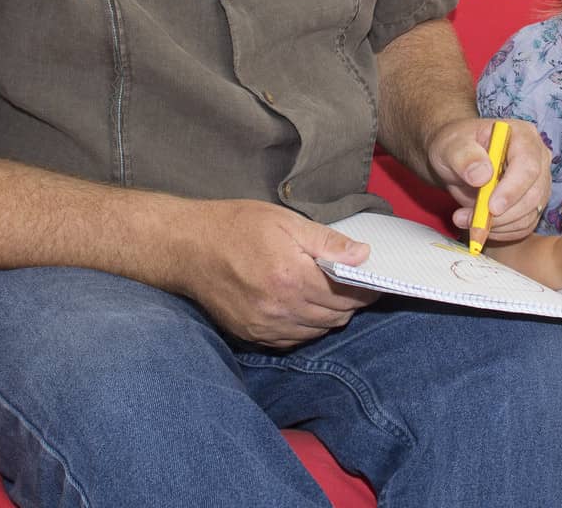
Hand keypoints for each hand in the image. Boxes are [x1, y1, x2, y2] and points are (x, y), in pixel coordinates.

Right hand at [173, 200, 377, 347]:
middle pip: (335, 316)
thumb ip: (327, 242)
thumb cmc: (236, 226)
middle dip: (351, 302)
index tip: (373, 281)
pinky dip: (306, 327)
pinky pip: (293, 340)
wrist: (188, 247)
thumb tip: (363, 255)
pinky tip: (304, 307)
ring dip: (330, 316)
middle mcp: (280, 308)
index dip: (366, 289)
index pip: (347, 294)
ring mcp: (264, 326)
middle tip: (354, 284)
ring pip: (317, 331)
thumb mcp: (286, 221)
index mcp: (292, 277)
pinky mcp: (252, 334)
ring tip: (329, 294)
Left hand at [427, 118, 549, 242]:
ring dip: (497, 226)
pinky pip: (523, 226)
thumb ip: (464, 156)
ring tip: (465, 219)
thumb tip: (482, 176)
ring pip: (529, 215)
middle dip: (501, 215)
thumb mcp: (451, 146)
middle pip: (533, 195)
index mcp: (523, 136)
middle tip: (467, 219)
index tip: (491, 207)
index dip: (512, 190)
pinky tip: (479, 224)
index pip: (528, 166)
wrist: (456, 160)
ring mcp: (538, 183)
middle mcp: (538, 159)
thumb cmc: (456, 146)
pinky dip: (501, 232)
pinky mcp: (532, 204)